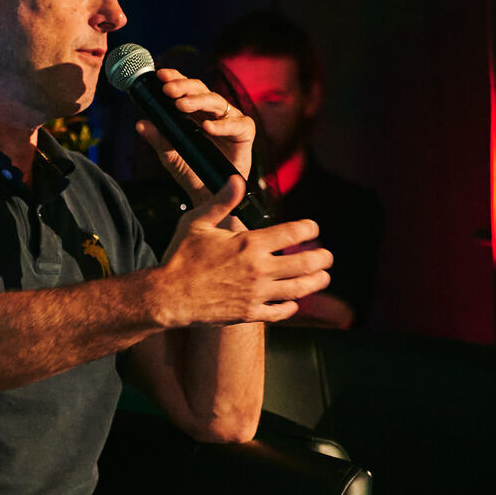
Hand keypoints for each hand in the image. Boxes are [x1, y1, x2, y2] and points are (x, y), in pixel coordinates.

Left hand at [132, 68, 255, 205]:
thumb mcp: (170, 156)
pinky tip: (207, 127)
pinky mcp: (244, 133)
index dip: (175, 78)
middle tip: (167, 90)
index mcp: (196, 112)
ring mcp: (230, 120)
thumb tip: (140, 124)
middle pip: (201, 89)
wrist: (210, 197)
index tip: (160, 75)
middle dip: (183, 87)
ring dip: (198, 101)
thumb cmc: (192, 172)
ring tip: (180, 105)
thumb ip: (158, 139)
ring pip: (216, 101)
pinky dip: (222, 125)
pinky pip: (237, 124)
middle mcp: (213, 112)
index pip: (186, 88)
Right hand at [150, 177, 332, 327]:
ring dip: (316, 282)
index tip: (313, 228)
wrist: (167, 297)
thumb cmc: (180, 258)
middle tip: (328, 256)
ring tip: (323, 277)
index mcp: (249, 244)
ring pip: (299, 289)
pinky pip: (280, 311)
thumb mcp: (197, 222)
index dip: (309, 228)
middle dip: (322, 258)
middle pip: (305, 263)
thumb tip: (237, 180)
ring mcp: (256, 293)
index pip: (292, 233)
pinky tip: (294, 303)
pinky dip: (291, 307)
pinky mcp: (249, 313)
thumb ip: (221, 202)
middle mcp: (258, 269)